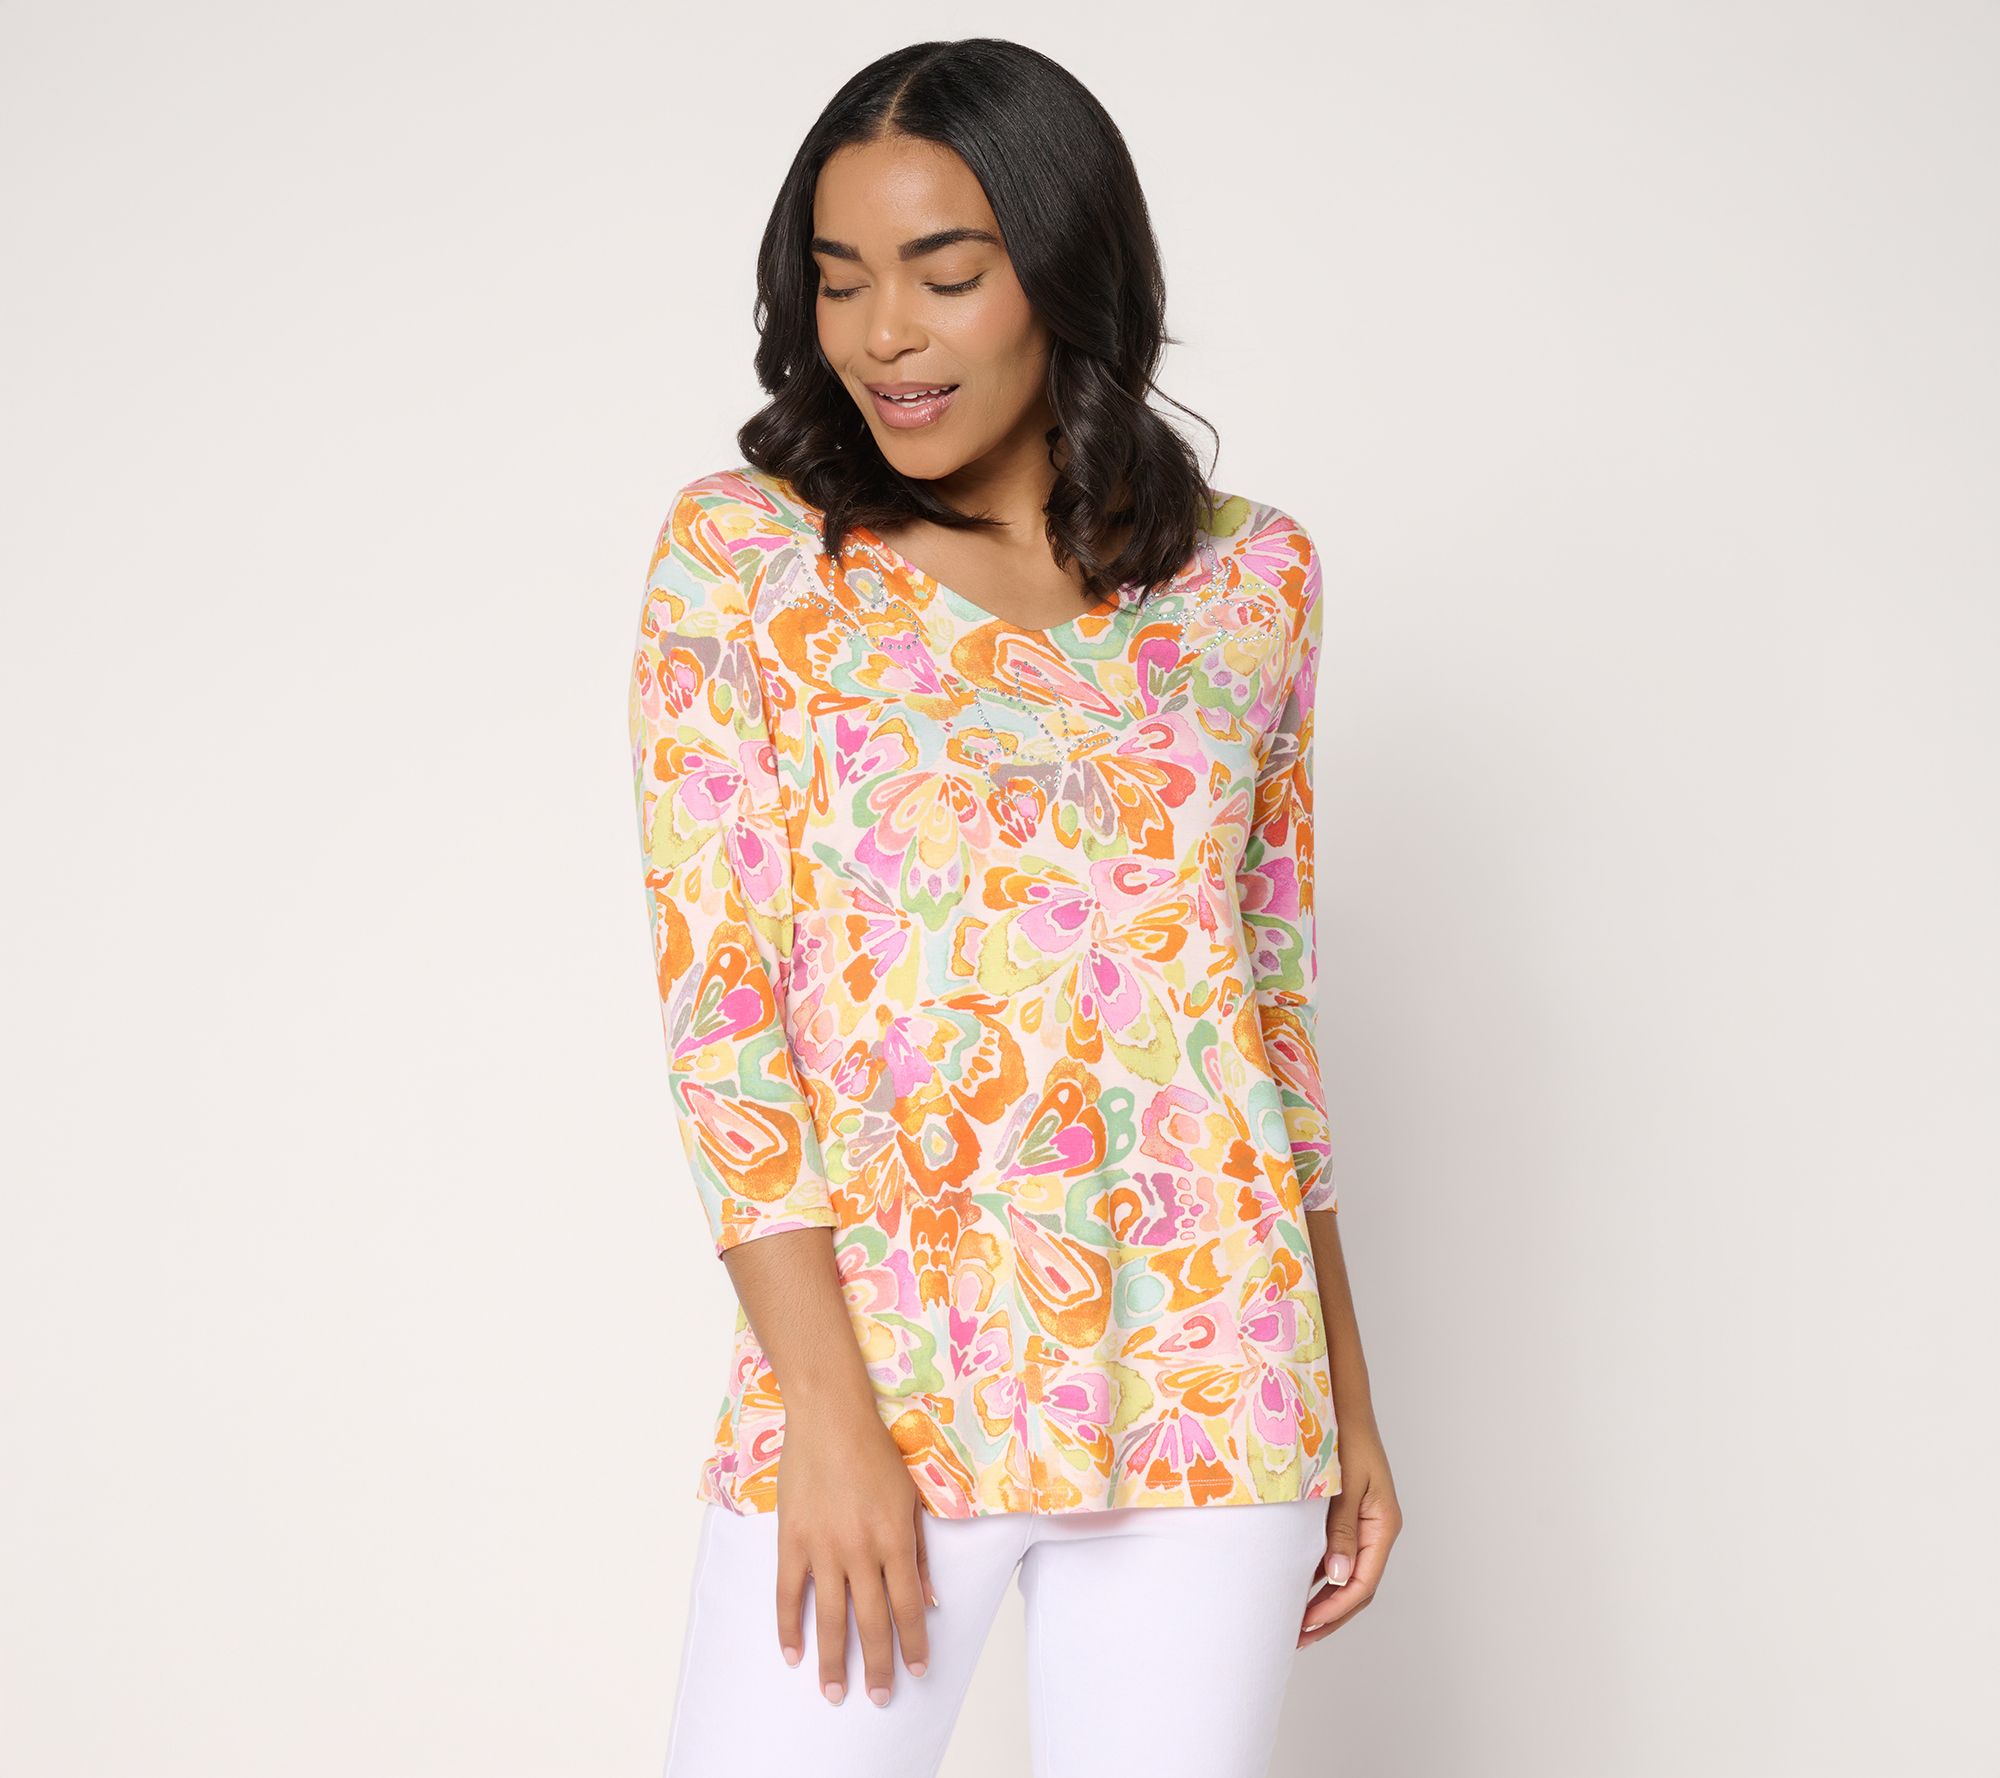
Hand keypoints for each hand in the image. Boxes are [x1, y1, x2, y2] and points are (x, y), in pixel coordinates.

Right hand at [773, 1403, 936, 1706]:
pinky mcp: (791, 1540)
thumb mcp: (909, 1500)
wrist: (830, 1417)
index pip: (909, 1606)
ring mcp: (823, 1547)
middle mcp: (861, 1550)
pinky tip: (792, 1653)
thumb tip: (930, 1600)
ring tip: (834, 1691)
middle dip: (878, 1666)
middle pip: (872, 1621)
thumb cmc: (875, 1453)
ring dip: (833, 1659)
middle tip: (878, 1697)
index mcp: (894, 1539)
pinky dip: (789, 1627)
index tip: (918, 1670)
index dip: (914, 1643)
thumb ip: (919, 1553)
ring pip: (829, 1617)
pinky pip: (788, 1594)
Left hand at [1298, 1420, 1400, 1647]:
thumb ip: (1341, 1531)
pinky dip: (1319, 1576)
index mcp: (1383, 1524)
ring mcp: (1365, 1523)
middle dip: (1330, 1615)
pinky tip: (1297, 1587)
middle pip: (1358, 1586)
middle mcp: (1377, 1529)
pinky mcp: (1349, 1515)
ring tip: (1296, 1623)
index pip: (1363, 1582)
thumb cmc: (1345, 1437)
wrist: (1343, 1403)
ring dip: (1324, 1600)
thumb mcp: (1344, 1486)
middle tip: (1298, 1637)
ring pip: (1348, 1574)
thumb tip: (1335, 1577)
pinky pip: (1337, 1555)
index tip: (1308, 1625)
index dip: (1336, 1608)